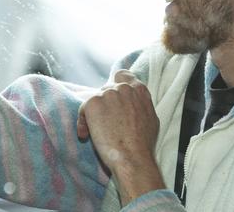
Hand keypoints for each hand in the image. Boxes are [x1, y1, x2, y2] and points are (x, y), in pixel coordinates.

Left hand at [77, 70, 164, 204]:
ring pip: (94, 100)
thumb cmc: (143, 144)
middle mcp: (123, 87)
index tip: (110, 98)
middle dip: (103, 105)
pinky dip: (82, 122)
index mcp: (138, 89)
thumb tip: (135, 103)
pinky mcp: (93, 102)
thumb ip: (141, 105)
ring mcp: (108, 93)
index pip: (122, 75)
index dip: (115, 85)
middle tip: (103, 123)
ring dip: (93, 115)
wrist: (133, 157)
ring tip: (95, 132)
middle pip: (105, 89)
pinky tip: (86, 135)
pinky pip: (83, 109)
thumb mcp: (151, 118)